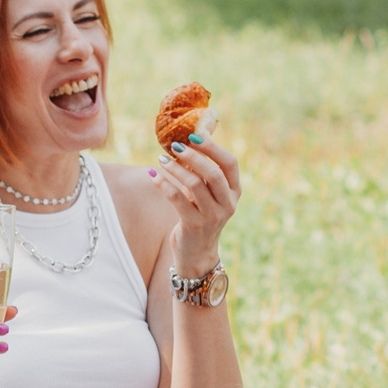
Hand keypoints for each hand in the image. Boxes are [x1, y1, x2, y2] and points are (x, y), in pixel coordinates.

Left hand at [152, 133, 240, 273]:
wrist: (196, 253)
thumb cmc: (200, 215)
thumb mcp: (208, 194)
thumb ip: (203, 172)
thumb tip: (187, 140)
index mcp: (234, 192)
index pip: (230, 163)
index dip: (213, 147)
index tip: (195, 134)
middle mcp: (227, 204)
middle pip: (213, 173)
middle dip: (193, 156)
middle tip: (175, 146)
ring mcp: (212, 217)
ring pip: (195, 185)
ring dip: (175, 169)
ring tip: (161, 159)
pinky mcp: (194, 226)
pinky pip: (177, 199)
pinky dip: (163, 184)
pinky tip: (152, 175)